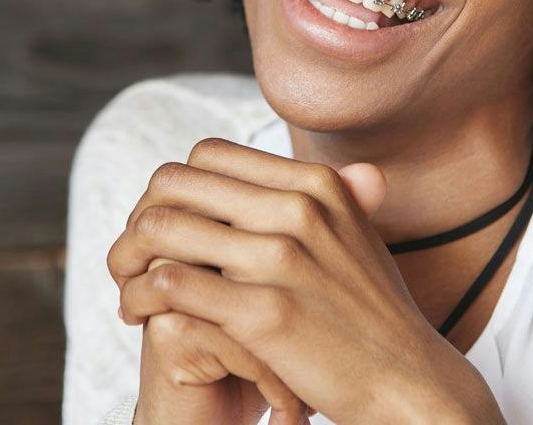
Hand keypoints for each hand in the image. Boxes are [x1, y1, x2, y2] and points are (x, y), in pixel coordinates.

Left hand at [107, 138, 478, 422]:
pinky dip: (140, 296)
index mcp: (316, 183)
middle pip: (176, 182)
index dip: (173, 185)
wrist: (404, 377)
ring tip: (130, 291)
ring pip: (161, 227)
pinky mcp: (264, 312)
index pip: (209, 154)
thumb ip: (311, 197)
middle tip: (131, 256)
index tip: (165, 223)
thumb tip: (259, 174)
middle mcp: (299, 207)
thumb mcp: (353, 232)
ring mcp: (282, 257)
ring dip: (128, 258)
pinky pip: (170, 283)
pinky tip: (143, 316)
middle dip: (139, 216)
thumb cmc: (370, 310)